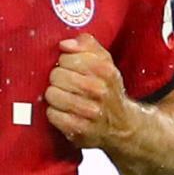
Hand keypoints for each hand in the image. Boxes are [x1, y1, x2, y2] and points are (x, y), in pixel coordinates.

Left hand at [45, 33, 134, 150]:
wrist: (122, 125)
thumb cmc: (107, 89)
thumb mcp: (104, 62)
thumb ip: (87, 45)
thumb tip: (65, 44)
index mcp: (105, 71)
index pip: (66, 58)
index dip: (64, 62)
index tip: (70, 67)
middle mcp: (99, 91)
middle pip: (56, 75)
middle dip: (58, 79)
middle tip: (66, 84)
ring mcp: (90, 112)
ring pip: (52, 94)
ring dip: (54, 96)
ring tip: (64, 98)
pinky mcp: (80, 130)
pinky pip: (52, 115)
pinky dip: (54, 113)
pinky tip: (64, 112)